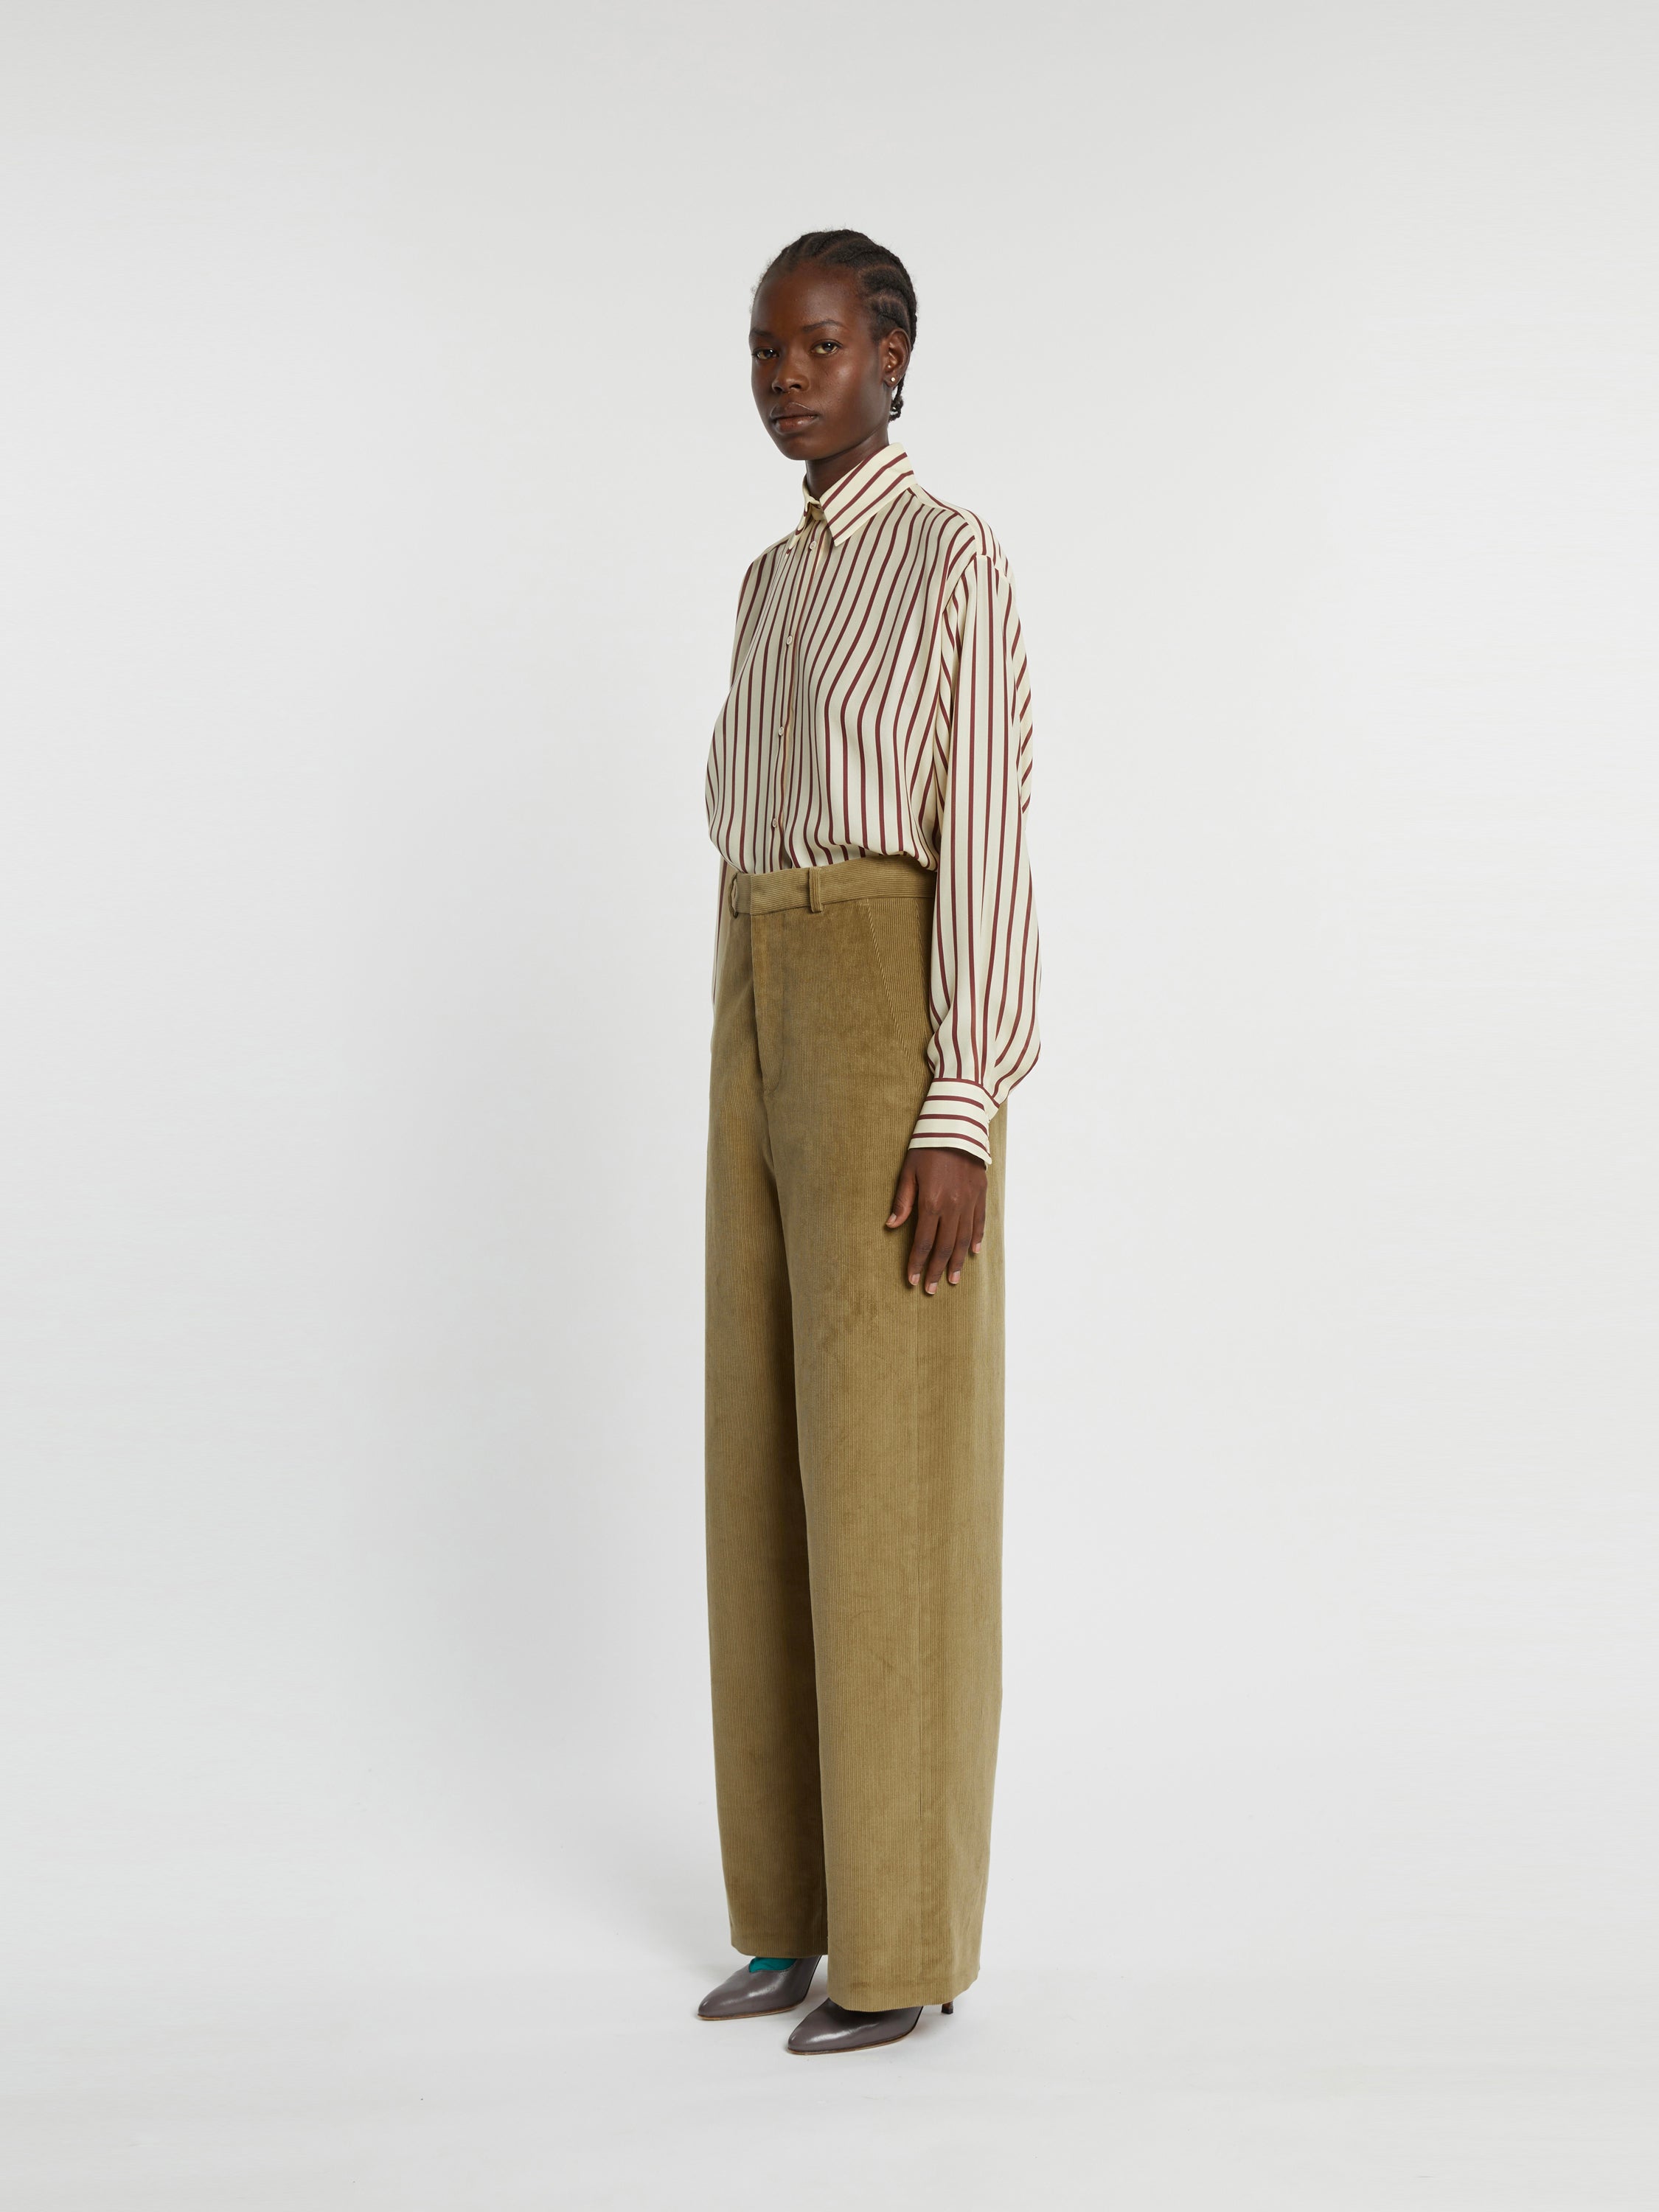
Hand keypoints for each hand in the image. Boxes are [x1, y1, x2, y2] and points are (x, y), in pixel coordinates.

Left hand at [885, 1146, 987, 1293]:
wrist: (957, 1124)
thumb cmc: (927, 1146)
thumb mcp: (907, 1171)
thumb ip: (902, 1200)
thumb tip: (892, 1226)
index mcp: (931, 1202)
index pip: (923, 1242)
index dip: (917, 1263)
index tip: (911, 1280)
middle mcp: (953, 1206)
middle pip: (945, 1247)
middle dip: (937, 1270)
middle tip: (931, 1289)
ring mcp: (969, 1201)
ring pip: (964, 1240)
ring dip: (958, 1262)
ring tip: (953, 1280)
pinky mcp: (981, 1193)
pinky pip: (979, 1222)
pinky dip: (976, 1239)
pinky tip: (972, 1253)